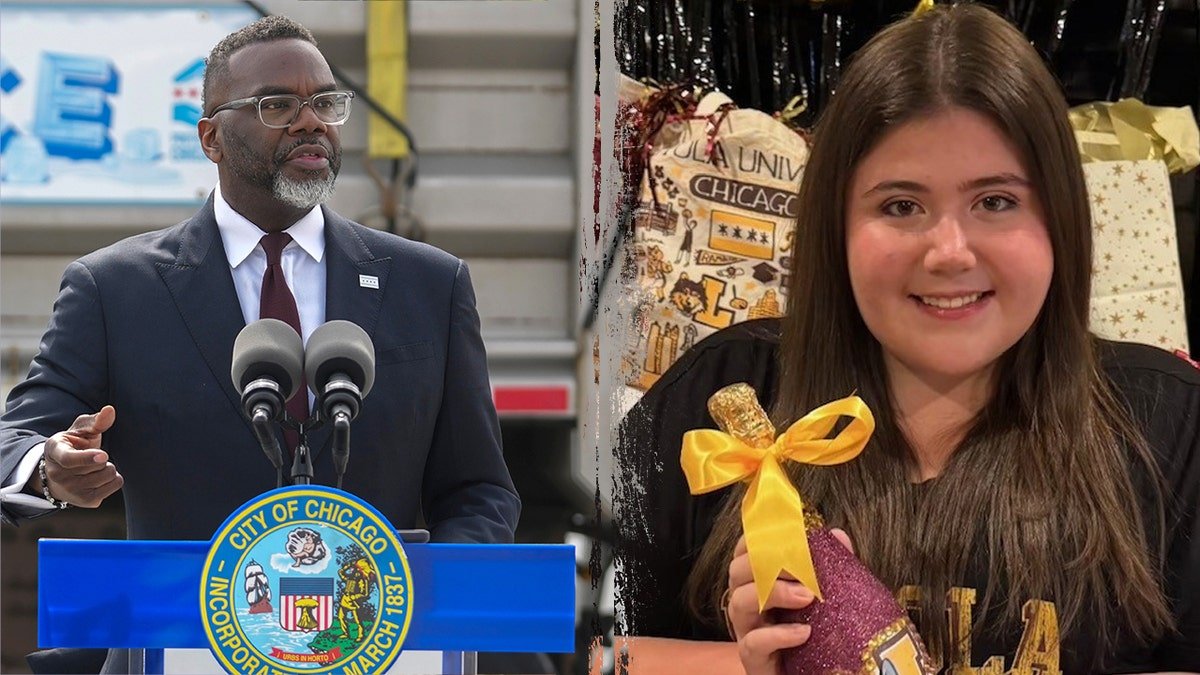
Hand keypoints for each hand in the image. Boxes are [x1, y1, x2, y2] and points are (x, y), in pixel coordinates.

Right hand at [35, 406, 122, 507]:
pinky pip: (115, 485)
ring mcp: (71, 491)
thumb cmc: (74, 445)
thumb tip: (110, 410)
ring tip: (94, 467)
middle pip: (99, 465)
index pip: (69, 459)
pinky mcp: (86, 501)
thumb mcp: (80, 430)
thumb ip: (95, 421)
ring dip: (108, 467)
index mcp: (54, 451)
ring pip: (109, 475)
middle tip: (91, 456)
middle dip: (102, 456)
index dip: (87, 457)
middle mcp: (58, 474)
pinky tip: (99, 477)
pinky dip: (114, 478)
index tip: (103, 456)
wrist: (62, 472)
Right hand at [726, 529, 853, 674]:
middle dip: (766, 562)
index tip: (783, 535)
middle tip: (800, 567)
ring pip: (739, 602)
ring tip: (807, 597)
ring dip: (773, 592)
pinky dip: (778, 635)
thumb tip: (837, 535)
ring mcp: (746, 631)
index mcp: (758, 584)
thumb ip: (829, 566)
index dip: (756, 540)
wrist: (815, 673)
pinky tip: (804, 633)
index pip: (744, 553)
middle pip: (736, 572)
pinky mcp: (753, 659)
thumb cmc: (815, 634)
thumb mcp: (825, 597)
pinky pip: (753, 642)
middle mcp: (747, 605)